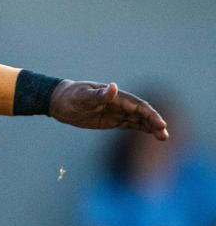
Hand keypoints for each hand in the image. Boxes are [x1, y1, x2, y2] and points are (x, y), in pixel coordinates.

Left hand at [50, 81, 168, 140]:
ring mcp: (118, 112)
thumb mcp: (82, 96)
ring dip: (152, 128)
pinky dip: (143, 129)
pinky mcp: (113, 120)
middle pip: (143, 113)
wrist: (61, 102)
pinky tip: (153, 135)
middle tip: (165, 135)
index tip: (160, 124)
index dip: (150, 114)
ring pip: (140, 120)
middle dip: (155, 123)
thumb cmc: (71, 97)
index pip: (138, 105)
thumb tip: (113, 87)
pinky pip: (131, 124)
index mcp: (116, 97)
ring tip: (163, 138)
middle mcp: (120, 104)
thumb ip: (98, 95)